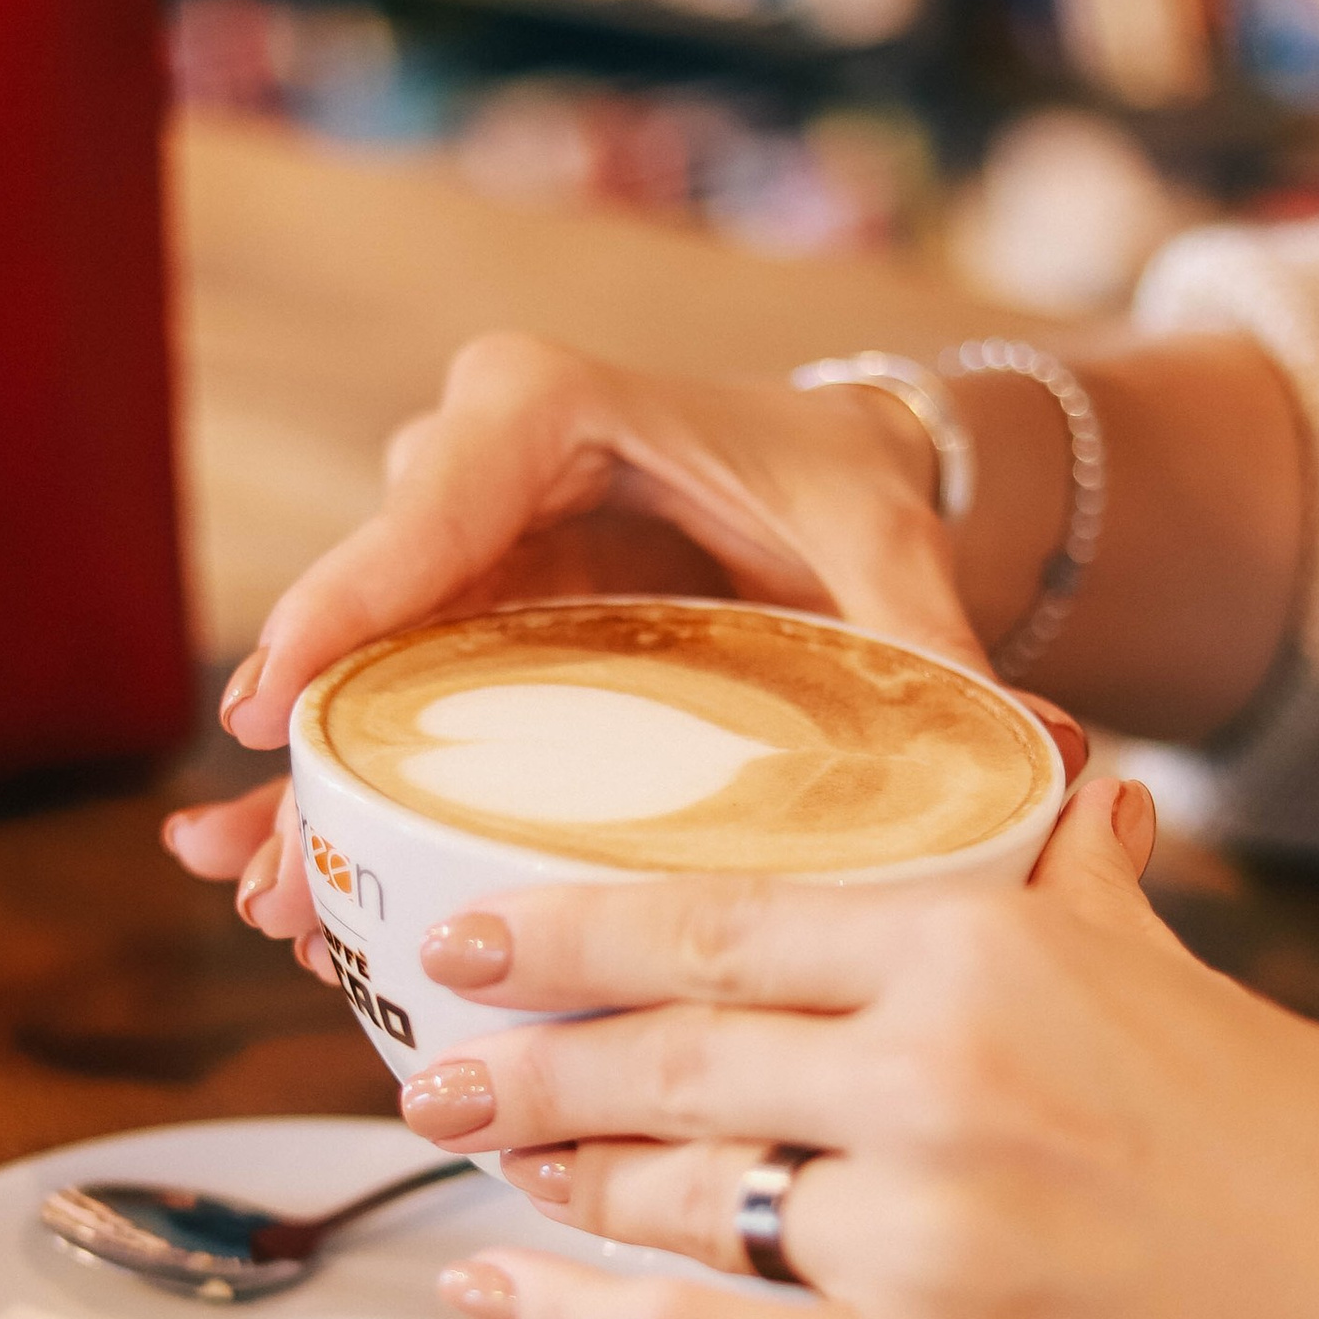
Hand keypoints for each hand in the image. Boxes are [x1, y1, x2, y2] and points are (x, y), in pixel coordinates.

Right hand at [165, 331, 1080, 945]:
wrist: (840, 487)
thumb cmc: (849, 494)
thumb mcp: (891, 557)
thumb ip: (942, 648)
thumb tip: (1042, 748)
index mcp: (552, 410)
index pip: (433, 493)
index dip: (351, 593)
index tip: (285, 692)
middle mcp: (473, 469)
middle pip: (369, 610)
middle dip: (316, 746)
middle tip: (281, 862)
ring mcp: (452, 554)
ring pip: (356, 679)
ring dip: (311, 797)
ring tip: (276, 908)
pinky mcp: (456, 629)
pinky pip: (378, 713)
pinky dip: (338, 797)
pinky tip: (289, 890)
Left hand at [395, 777, 1318, 1318]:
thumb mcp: (1186, 980)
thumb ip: (1079, 895)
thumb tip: (1063, 794)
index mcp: (991, 956)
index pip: (726, 920)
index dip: (573, 927)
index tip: (477, 930)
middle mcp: (936, 1081)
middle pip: (667, 1053)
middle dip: (523, 1060)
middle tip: (429, 1059)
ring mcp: (916, 1239)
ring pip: (669, 1195)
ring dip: (557, 1179)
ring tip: (489, 1162)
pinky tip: (489, 1295)